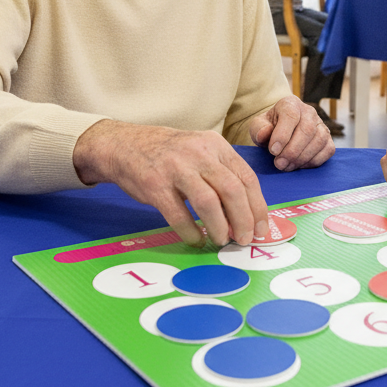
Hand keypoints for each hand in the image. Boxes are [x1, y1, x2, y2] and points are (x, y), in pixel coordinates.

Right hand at [73, 119, 268, 246]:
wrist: (124, 145)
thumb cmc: (169, 154)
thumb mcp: (200, 152)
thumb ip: (222, 175)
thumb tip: (245, 215)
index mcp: (216, 145)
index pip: (246, 177)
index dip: (258, 207)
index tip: (262, 229)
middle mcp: (199, 153)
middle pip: (232, 190)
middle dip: (243, 220)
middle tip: (244, 239)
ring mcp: (176, 168)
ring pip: (209, 202)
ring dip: (220, 227)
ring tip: (222, 240)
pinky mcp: (155, 185)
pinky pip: (178, 214)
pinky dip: (191, 231)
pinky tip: (196, 239)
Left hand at [248, 96, 333, 170]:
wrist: (280, 132)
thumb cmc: (269, 128)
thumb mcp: (258, 126)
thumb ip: (258, 129)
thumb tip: (264, 134)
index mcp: (290, 104)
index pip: (291, 116)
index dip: (283, 135)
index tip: (273, 151)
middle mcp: (309, 112)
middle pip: (307, 130)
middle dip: (292, 151)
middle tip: (279, 164)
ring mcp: (321, 125)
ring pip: (319, 141)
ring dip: (302, 158)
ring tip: (287, 166)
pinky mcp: (328, 139)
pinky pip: (328, 151)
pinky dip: (314, 161)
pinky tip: (299, 165)